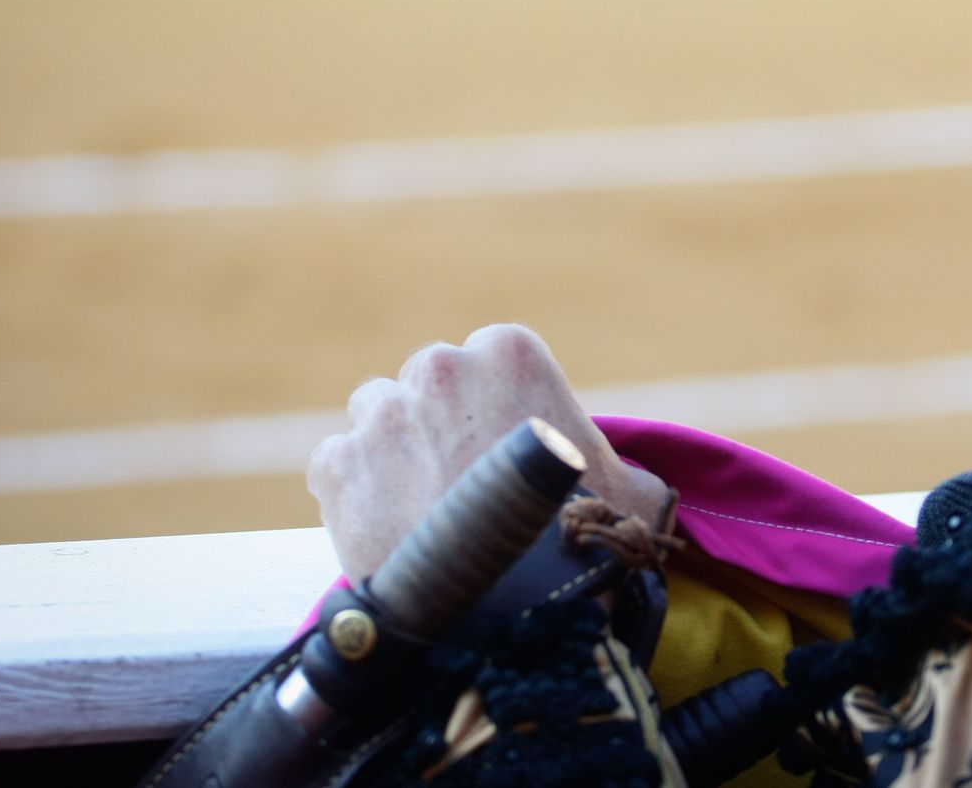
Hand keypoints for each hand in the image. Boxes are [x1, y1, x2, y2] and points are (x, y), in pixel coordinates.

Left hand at [308, 323, 669, 579]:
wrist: (519, 619)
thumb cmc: (587, 549)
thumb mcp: (634, 488)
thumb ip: (621, 461)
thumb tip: (633, 484)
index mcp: (511, 352)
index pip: (486, 361)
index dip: (494, 408)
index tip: (500, 452)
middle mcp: (440, 367)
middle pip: (424, 383)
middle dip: (438, 423)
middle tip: (460, 485)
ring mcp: (383, 415)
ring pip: (374, 416)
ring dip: (392, 451)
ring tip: (419, 511)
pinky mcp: (339, 466)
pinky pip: (336, 465)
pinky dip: (353, 493)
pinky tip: (388, 532)